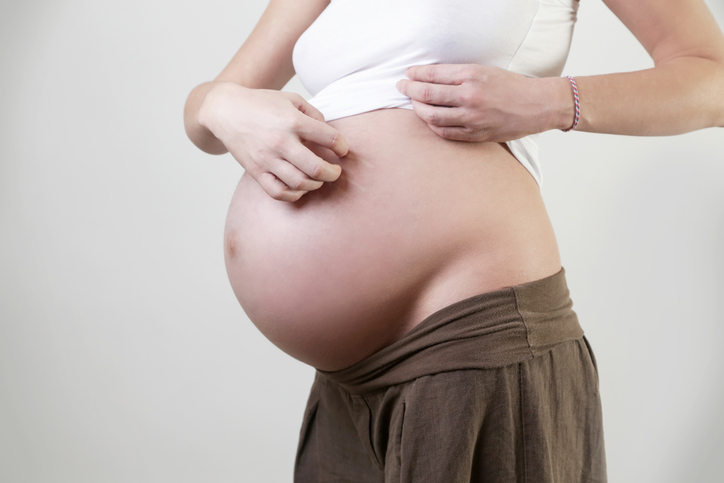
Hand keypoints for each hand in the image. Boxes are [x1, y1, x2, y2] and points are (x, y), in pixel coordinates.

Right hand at [198, 82, 348, 201]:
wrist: (226, 110)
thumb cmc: (261, 103)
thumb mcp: (291, 99)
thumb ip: (314, 114)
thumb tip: (329, 133)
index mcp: (293, 121)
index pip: (329, 138)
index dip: (342, 146)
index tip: (342, 150)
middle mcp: (281, 141)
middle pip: (317, 168)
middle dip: (333, 173)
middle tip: (336, 171)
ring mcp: (267, 158)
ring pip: (299, 183)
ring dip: (316, 184)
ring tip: (319, 179)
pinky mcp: (256, 171)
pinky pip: (278, 192)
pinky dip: (294, 195)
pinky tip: (300, 188)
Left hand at [395, 64, 571, 141]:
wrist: (537, 105)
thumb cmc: (511, 86)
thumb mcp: (484, 71)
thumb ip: (458, 75)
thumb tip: (429, 77)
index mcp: (472, 75)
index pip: (433, 74)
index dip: (415, 74)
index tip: (407, 74)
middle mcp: (470, 96)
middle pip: (427, 94)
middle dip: (409, 90)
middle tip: (401, 87)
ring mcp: (471, 118)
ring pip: (431, 116)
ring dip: (417, 109)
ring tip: (414, 104)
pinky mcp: (475, 134)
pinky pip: (444, 132)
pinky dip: (432, 126)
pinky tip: (429, 120)